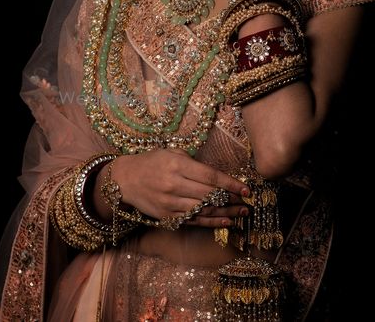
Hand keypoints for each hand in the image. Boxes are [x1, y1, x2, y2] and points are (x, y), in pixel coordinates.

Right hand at [112, 149, 249, 227]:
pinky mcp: (166, 216)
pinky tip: (225, 221)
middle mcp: (174, 184)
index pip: (210, 176)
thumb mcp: (172, 152)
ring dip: (226, 212)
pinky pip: (193, 220)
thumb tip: (218, 176)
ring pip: (203, 210)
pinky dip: (211, 222)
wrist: (125, 179)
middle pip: (209, 195)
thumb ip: (194, 163)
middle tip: (248, 203)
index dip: (230, 184)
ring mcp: (170, 202)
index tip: (245, 189)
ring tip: (242, 213)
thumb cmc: (152, 162)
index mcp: (177, 164)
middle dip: (232, 199)